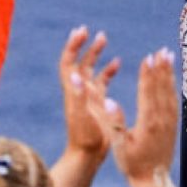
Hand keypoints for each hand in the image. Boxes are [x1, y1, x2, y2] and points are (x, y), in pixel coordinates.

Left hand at [60, 26, 119, 161]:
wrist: (86, 155)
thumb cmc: (84, 138)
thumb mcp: (82, 115)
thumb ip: (78, 95)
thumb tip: (74, 73)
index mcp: (73, 91)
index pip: (69, 62)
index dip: (73, 46)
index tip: (82, 32)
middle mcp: (79, 90)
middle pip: (78, 61)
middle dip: (83, 45)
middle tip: (91, 31)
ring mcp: (88, 96)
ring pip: (90, 69)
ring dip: (95, 54)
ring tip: (104, 38)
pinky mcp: (97, 102)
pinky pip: (101, 81)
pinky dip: (107, 71)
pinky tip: (117, 63)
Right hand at [99, 48, 177, 182]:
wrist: (152, 182)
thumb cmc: (132, 165)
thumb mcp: (119, 146)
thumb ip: (114, 123)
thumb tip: (109, 101)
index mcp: (148, 124)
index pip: (148, 93)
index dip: (148, 74)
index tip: (148, 57)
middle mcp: (162, 121)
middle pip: (162, 89)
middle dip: (162, 69)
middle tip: (162, 50)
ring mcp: (170, 124)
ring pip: (170, 94)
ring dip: (169, 74)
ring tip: (168, 57)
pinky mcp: (173, 127)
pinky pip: (174, 102)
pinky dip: (173, 87)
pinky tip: (171, 79)